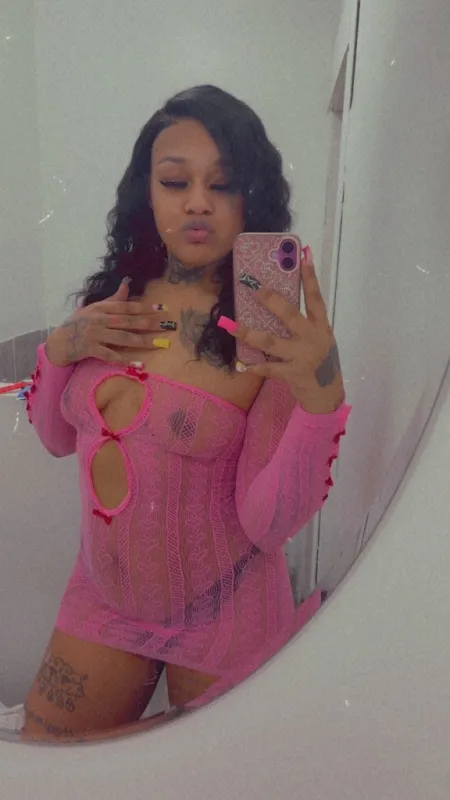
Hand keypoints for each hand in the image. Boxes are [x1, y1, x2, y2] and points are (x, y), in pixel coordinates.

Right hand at [45, 280, 170, 366]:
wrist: (58, 342)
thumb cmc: (78, 324)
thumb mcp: (94, 309)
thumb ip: (112, 300)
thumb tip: (127, 284)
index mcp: (100, 308)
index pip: (126, 306)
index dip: (144, 307)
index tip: (161, 309)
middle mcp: (98, 319)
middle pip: (127, 321)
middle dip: (148, 324)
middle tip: (166, 326)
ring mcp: (94, 334)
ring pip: (122, 338)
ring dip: (141, 341)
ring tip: (157, 344)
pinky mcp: (90, 349)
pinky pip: (110, 355)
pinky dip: (124, 360)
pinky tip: (138, 363)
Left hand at [230, 248, 344, 413]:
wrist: (326, 393)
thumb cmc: (319, 360)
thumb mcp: (318, 338)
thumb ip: (305, 323)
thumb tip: (278, 301)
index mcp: (321, 326)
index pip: (315, 298)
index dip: (310, 277)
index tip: (303, 255)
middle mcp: (313, 338)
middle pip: (289, 314)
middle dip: (271, 300)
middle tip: (254, 288)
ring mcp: (302, 356)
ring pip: (271, 341)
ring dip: (248, 333)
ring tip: (231, 325)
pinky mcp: (293, 373)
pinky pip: (269, 368)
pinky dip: (255, 366)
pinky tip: (242, 363)